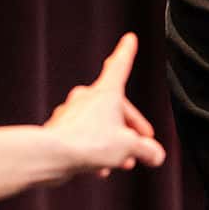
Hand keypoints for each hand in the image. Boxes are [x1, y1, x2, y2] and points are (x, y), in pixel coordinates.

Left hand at [43, 33, 166, 179]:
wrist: (51, 155)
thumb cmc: (90, 144)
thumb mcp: (129, 147)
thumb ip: (146, 150)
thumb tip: (157, 155)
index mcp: (106, 93)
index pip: (120, 66)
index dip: (127, 52)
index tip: (129, 38)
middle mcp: (87, 98)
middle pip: (115, 108)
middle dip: (130, 130)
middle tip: (141, 147)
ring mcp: (71, 114)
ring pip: (99, 126)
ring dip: (113, 144)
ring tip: (123, 164)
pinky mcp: (59, 131)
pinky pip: (83, 139)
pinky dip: (95, 152)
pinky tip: (100, 171)